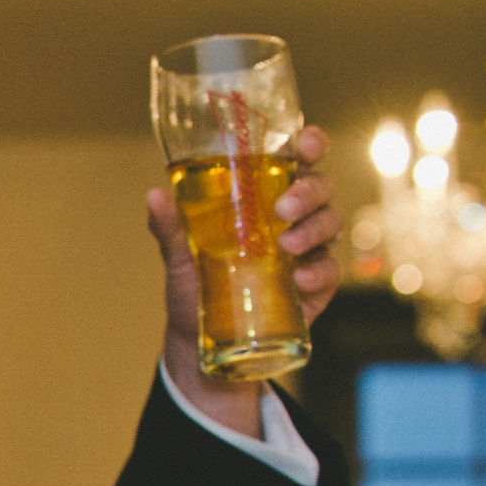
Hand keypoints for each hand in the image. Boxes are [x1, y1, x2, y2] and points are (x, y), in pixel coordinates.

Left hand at [146, 124, 341, 431]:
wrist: (199, 341)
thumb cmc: (193, 287)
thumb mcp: (178, 256)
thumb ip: (170, 227)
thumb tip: (154, 195)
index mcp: (262, 197)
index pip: (296, 159)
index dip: (309, 144)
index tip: (304, 146)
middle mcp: (290, 217)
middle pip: (319, 187)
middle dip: (308, 192)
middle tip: (283, 210)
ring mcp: (306, 250)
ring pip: (331, 223)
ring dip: (314, 230)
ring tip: (288, 247)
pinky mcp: (315, 284)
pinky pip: (331, 271)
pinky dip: (320, 272)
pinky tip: (300, 279)